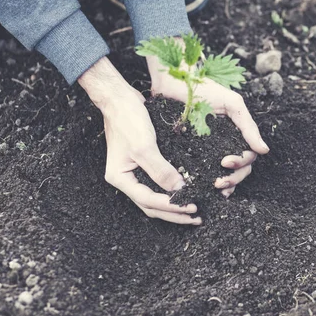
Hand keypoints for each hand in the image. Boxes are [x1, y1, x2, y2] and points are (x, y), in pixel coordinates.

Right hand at [79, 57, 201, 224]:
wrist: (119, 98)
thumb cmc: (128, 119)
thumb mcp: (144, 146)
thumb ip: (160, 170)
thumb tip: (179, 190)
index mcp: (120, 178)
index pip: (148, 200)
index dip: (171, 206)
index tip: (192, 207)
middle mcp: (125, 178)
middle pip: (151, 204)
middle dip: (174, 212)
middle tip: (196, 218)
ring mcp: (133, 171)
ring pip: (155, 196)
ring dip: (173, 204)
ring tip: (193, 210)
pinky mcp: (143, 162)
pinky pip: (158, 182)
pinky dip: (171, 189)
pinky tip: (186, 191)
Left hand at [147, 43, 268, 196]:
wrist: (174, 80)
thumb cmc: (204, 88)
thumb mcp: (231, 104)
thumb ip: (248, 126)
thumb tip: (264, 151)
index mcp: (236, 134)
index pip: (248, 156)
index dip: (241, 163)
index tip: (225, 162)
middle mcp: (226, 144)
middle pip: (240, 170)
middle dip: (233, 178)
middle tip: (218, 182)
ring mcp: (210, 149)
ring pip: (226, 174)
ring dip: (225, 184)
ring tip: (214, 187)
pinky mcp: (190, 152)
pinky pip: (203, 171)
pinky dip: (207, 183)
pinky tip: (204, 189)